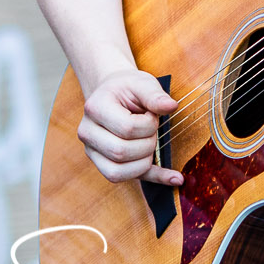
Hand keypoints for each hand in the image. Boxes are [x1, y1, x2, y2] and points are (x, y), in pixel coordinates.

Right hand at [78, 67, 181, 186]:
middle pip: (120, 152)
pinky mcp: (103, 165)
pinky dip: (154, 179)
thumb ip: (155, 95)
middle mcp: (87, 132)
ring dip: (144, 162)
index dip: (148, 124)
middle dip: (147, 144)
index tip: (151, 115)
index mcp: (95, 108)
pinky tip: (175, 178)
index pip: (126, 128)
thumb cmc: (127, 89)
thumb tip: (171, 106)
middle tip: (151, 130)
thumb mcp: (142, 84)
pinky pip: (125, 180)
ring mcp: (92, 151)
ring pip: (117, 172)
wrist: (112, 94)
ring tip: (148, 143)